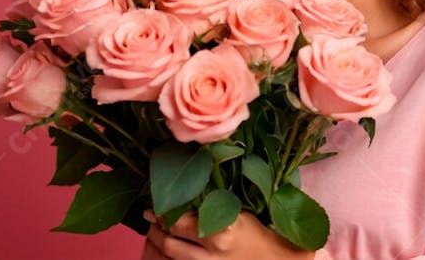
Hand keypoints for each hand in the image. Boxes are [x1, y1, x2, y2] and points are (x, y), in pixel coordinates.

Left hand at [140, 210, 315, 259]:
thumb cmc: (273, 234)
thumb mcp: (250, 211)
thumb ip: (224, 199)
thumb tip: (200, 174)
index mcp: (226, 226)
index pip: (182, 217)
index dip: (165, 208)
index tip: (157, 198)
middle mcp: (215, 249)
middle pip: (170, 237)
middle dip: (156, 225)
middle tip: (151, 213)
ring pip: (170, 256)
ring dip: (157, 242)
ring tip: (154, 231)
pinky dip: (167, 258)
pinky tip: (165, 251)